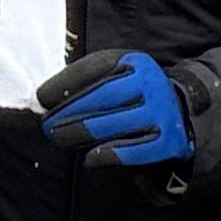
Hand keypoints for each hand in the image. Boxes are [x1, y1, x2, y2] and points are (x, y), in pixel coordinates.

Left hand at [37, 50, 191, 169]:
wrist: (179, 116)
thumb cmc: (132, 97)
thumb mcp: (116, 78)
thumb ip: (85, 84)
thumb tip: (45, 101)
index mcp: (136, 62)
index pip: (94, 67)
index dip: (64, 83)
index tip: (41, 98)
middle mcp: (152, 83)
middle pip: (103, 96)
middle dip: (68, 112)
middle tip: (46, 126)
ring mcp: (162, 112)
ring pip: (114, 124)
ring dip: (80, 133)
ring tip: (59, 139)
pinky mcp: (168, 141)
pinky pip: (131, 152)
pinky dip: (106, 156)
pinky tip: (89, 158)